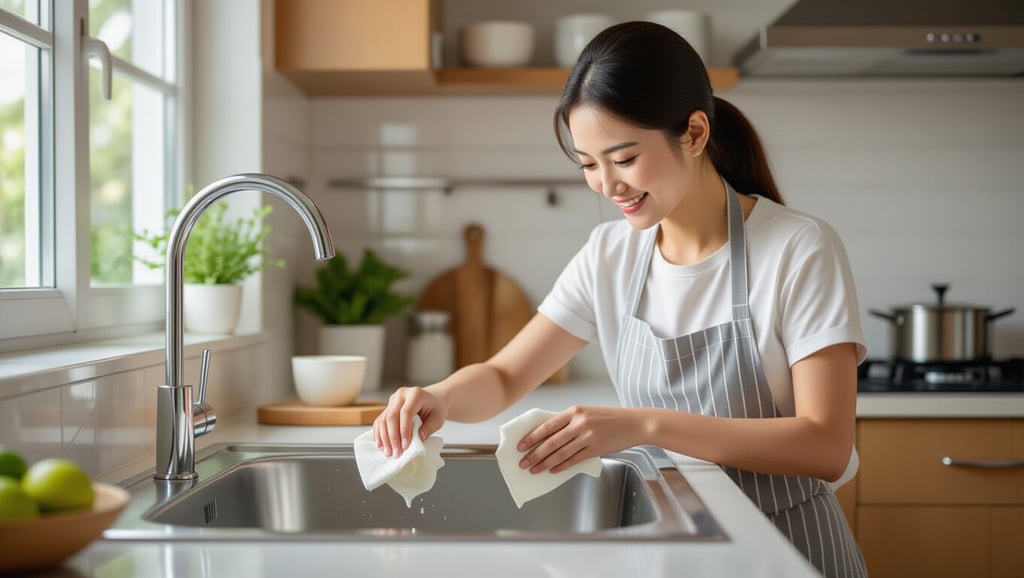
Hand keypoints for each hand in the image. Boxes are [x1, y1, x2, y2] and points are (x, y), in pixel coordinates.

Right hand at [373, 386, 447, 457]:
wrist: (433, 399)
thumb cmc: (436, 408)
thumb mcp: (438, 418)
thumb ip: (429, 428)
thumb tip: (418, 438)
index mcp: (416, 394)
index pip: (406, 413)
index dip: (404, 430)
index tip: (405, 446)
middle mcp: (401, 394)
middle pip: (392, 416)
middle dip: (393, 437)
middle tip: (396, 453)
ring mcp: (393, 400)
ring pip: (383, 419)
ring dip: (384, 438)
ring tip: (388, 452)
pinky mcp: (388, 407)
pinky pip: (380, 421)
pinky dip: (379, 434)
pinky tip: (381, 445)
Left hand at [516, 405, 641, 473]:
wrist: (634, 423)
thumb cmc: (610, 418)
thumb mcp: (587, 413)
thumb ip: (569, 422)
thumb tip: (548, 436)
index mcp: (574, 411)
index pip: (547, 426)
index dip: (531, 437)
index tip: (521, 445)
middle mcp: (579, 423)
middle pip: (550, 442)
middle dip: (534, 453)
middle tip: (523, 462)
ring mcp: (587, 436)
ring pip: (560, 453)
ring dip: (544, 463)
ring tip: (534, 469)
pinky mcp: (596, 449)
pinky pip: (574, 460)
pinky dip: (561, 466)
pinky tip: (552, 470)